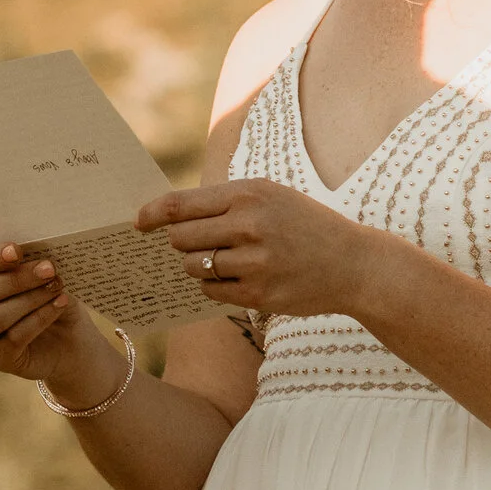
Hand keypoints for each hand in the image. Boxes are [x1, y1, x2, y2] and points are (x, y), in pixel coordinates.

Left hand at [139, 177, 372, 322]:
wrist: (352, 263)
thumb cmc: (302, 224)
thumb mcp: (269, 196)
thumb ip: (223, 202)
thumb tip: (169, 215)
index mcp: (248, 194)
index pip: (182, 205)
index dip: (152, 214)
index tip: (138, 222)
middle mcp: (249, 227)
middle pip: (181, 239)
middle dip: (179, 242)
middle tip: (191, 243)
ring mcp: (255, 263)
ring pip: (194, 267)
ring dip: (197, 265)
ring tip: (221, 259)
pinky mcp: (259, 295)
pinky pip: (212, 292)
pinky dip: (215, 286)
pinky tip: (235, 277)